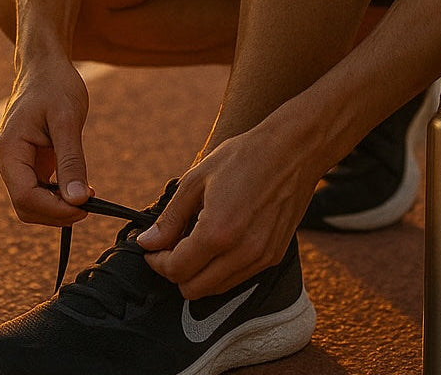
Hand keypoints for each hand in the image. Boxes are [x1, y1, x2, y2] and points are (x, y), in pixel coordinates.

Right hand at [0, 53, 92, 225]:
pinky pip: (38, 188)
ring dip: (58, 206)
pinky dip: (58, 195)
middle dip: (57, 212)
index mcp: (9, 149)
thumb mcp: (68, 120)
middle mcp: (6, 159)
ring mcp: (14, 161)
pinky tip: (79, 187)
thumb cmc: (55, 85)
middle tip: (90, 204)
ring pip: (32, 201)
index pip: (25, 197)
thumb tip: (78, 201)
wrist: (45, 66)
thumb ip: (71, 161)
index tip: (85, 208)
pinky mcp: (26, 161)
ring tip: (87, 194)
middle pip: (26, 205)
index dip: (54, 210)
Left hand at [136, 119, 318, 298]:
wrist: (292, 151)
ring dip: (199, 273)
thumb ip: (170, 217)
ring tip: (194, 241)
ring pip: (217, 289)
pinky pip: (239, 278)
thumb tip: (147, 243)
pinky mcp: (274, 257)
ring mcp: (261, 258)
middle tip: (170, 247)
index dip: (157, 262)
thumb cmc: (244, 157)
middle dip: (175, 271)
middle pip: (194, 289)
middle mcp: (242, 253)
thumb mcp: (197, 179)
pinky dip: (221, 269)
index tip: (152, 248)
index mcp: (218, 232)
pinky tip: (219, 241)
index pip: (177, 270)